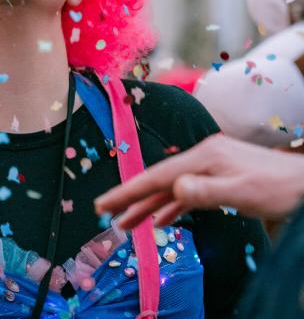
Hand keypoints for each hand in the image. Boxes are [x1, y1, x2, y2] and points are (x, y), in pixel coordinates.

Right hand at [95, 134, 303, 228]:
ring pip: (170, 188)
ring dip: (148, 205)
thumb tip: (173, 190)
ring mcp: (208, 167)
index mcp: (202, 158)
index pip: (156, 176)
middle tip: (104, 212)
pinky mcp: (217, 177)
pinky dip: (170, 206)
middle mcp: (200, 158)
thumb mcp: (242, 192)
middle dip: (131, 197)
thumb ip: (205, 191)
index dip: (128, 190)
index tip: (104, 204)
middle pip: (158, 180)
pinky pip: (186, 193)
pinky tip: (160, 218)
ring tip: (125, 222)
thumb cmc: (278, 188)